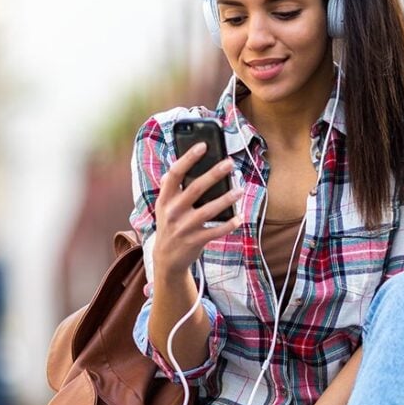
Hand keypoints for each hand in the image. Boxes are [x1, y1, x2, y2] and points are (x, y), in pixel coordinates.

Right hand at [153, 143, 243, 276]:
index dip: (188, 158)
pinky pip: (215, 231)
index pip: (175, 173)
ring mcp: (184, 227)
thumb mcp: (164, 206)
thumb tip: (175, 167)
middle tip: (229, 163)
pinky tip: (239, 218)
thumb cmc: (169, 225)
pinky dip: (228, 225)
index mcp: (165, 199)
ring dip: (226, 199)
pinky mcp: (195, 241)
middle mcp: (173, 211)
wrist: (166, 258)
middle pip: (195, 188)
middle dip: (214, 174)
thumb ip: (169, 188)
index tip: (203, 145)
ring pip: (208, 210)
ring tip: (240, 190)